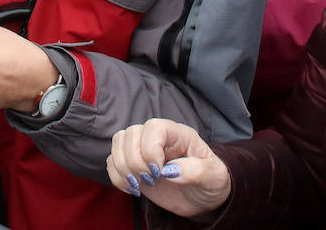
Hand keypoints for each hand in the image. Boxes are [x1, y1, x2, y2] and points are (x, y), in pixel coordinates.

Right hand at [106, 119, 231, 218]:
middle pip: (130, 134)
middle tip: (151, 180)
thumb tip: (171, 171)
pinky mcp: (133, 164)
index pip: (153, 127)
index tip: (159, 171)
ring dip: (123, 168)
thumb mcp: (213, 176)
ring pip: (118, 144)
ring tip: (140, 184)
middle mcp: (157, 138)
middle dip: (135, 161)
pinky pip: (112, 162)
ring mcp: (142, 150)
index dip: (150, 148)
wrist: (203, 198)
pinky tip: (133, 188)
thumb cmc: (211, 181)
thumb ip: (196, 170)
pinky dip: (117, 177)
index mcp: (177, 134)